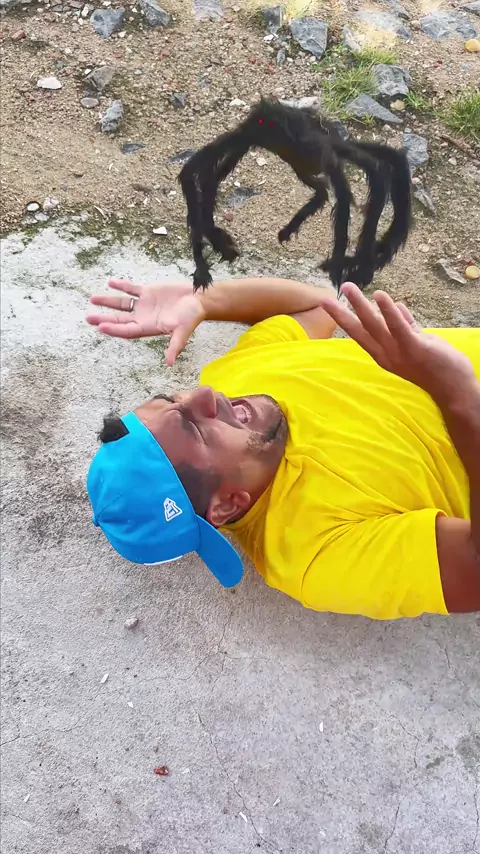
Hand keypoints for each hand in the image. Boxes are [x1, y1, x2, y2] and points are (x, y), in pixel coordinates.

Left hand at [86, 279, 205, 365]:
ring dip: (108, 302)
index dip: (114, 329)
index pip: (127, 330)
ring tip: (93, 299)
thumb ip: (175, 346)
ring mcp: (145, 305)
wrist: (199, 299)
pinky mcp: (148, 292)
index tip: (100, 326)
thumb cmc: (192, 317)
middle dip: (104, 318)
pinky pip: (132, 289)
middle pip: (120, 319)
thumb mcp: (183, 332)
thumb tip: (170, 364)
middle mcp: (144, 317)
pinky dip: (121, 286)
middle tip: (88, 318)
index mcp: (149, 328)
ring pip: (122, 304)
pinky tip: (110, 283)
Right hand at [319, 283, 475, 402]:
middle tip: (325, 298)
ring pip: (375, 325)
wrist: (453, 389)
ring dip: (360, 305)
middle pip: (359, 330)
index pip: (360, 333)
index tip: (329, 306)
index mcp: (384, 354)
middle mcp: (386, 355)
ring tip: (348, 288)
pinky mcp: (415, 348)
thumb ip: (406, 326)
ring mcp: (399, 353)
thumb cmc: (437, 367)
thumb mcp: (417, 343)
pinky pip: (399, 327)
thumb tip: (397, 307)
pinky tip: (380, 296)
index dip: (344, 319)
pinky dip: (389, 311)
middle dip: (341, 314)